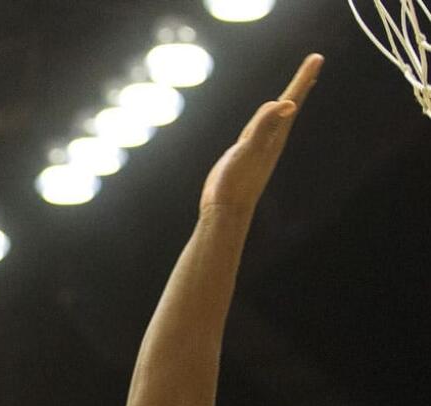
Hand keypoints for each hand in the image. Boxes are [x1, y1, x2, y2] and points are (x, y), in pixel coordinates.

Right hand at [199, 53, 322, 218]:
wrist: (225, 212)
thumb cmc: (235, 182)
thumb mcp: (248, 149)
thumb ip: (266, 125)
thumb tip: (289, 104)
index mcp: (274, 135)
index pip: (292, 100)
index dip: (303, 79)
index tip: (317, 57)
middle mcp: (272, 139)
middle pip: (290, 105)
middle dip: (302, 83)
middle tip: (315, 63)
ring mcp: (260, 148)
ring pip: (279, 118)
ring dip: (289, 100)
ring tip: (299, 88)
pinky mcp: (247, 156)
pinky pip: (263, 130)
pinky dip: (269, 119)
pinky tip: (268, 121)